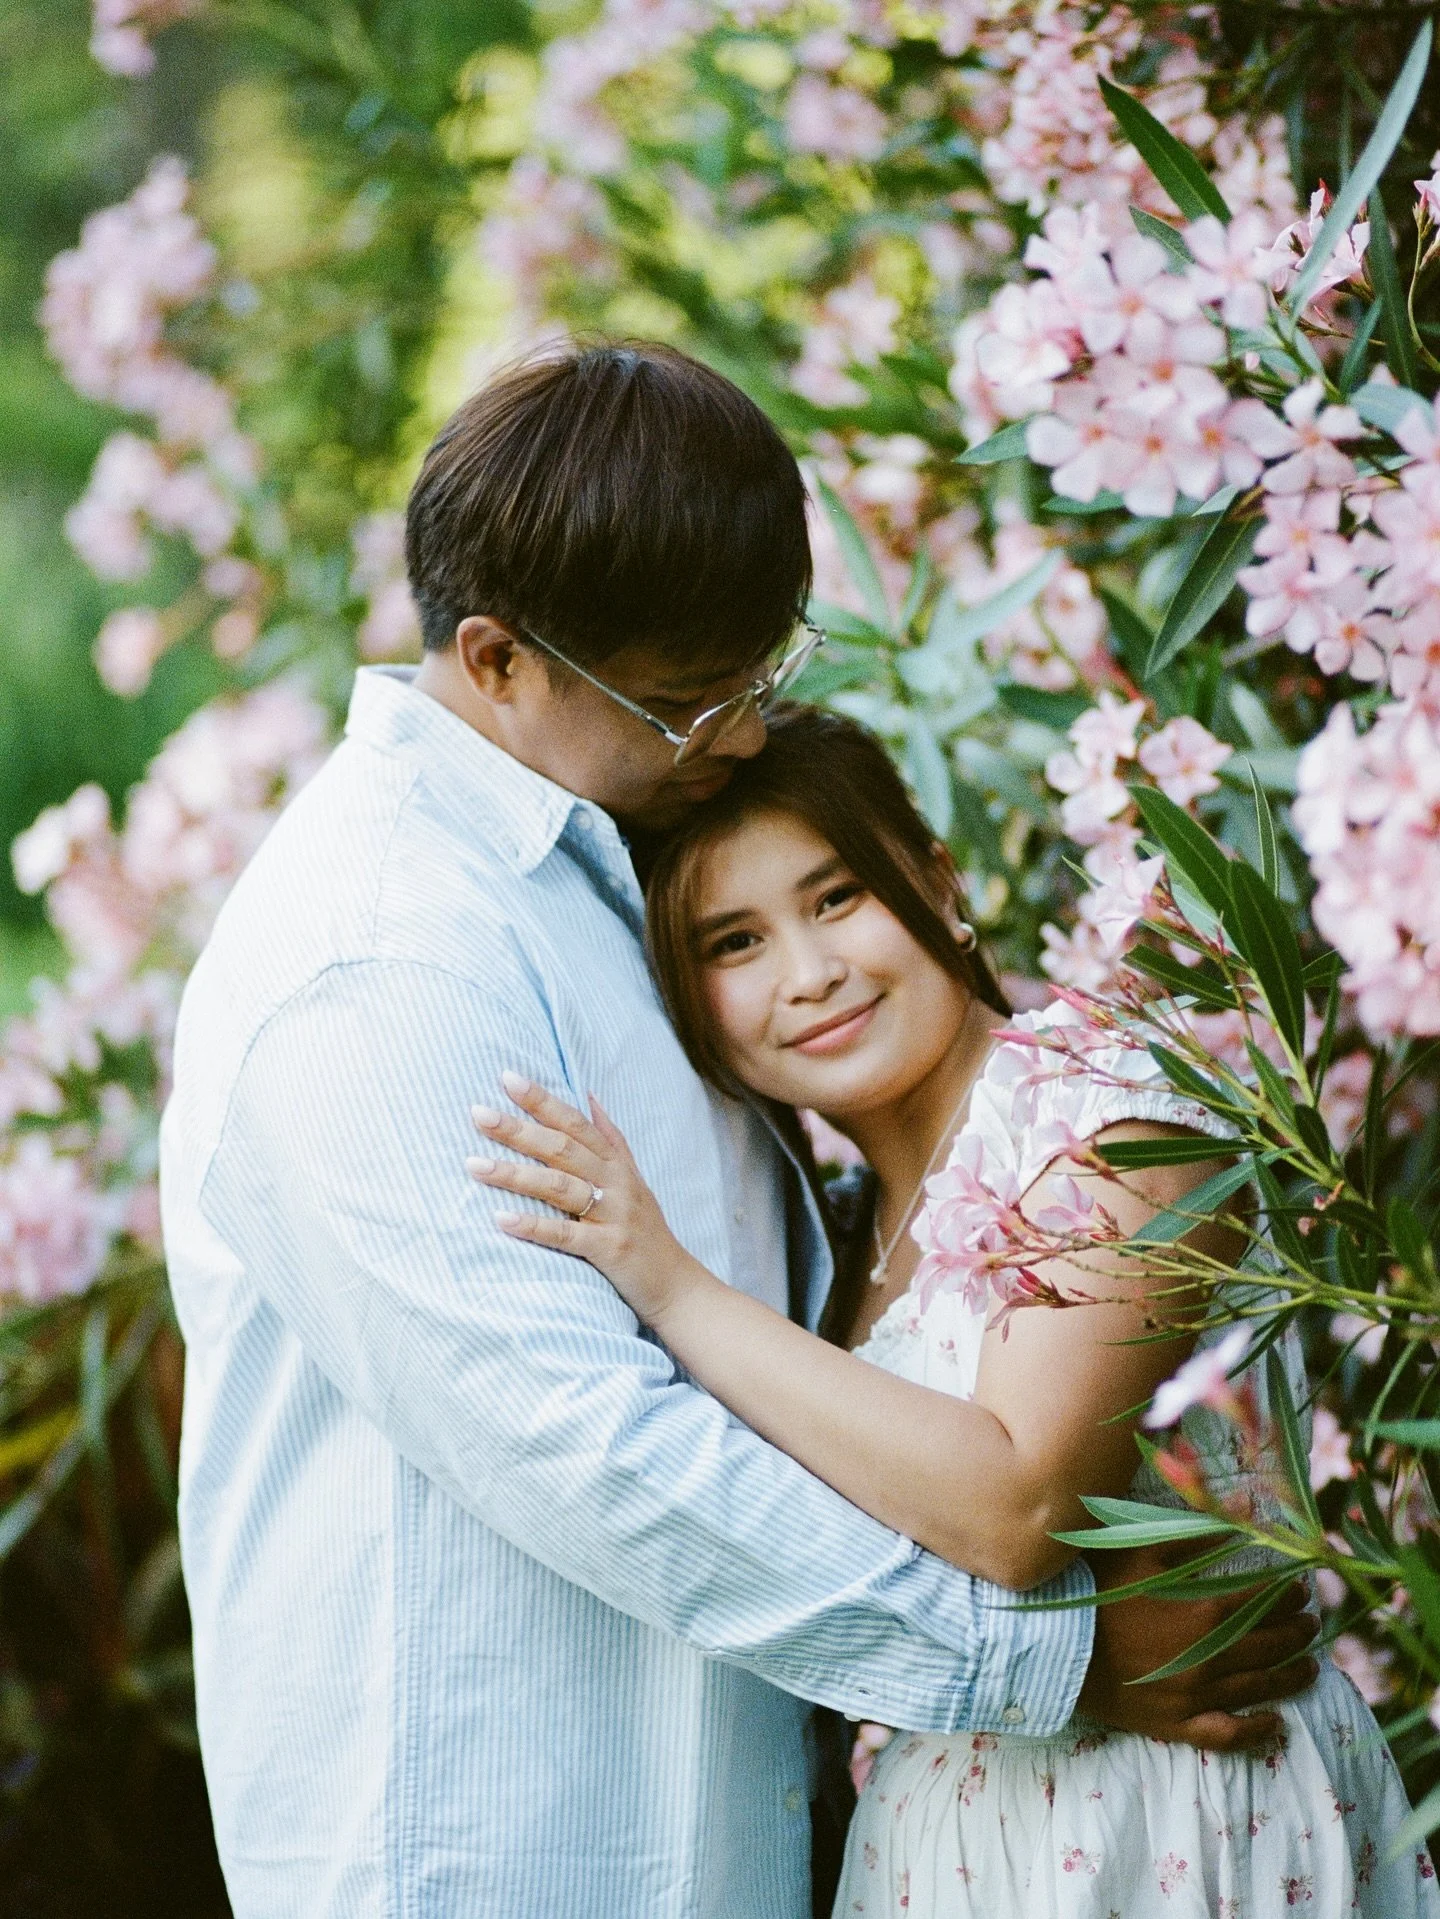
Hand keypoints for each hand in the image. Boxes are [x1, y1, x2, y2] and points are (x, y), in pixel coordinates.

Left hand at [468, 1073, 694, 1324]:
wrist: (675, 1283)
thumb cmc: (645, 1229)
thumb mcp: (633, 1178)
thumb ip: (610, 1137)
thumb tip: (589, 1095)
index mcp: (616, 1164)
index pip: (574, 1123)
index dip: (542, 1100)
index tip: (506, 1078)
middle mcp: (616, 1183)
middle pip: (562, 1148)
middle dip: (519, 1129)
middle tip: (478, 1114)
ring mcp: (614, 1215)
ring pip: (560, 1187)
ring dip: (515, 1174)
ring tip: (474, 1165)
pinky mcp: (609, 1249)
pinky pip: (566, 1235)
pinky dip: (533, 1226)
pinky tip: (500, 1219)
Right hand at [1076, 1545, 1318, 1752]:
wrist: (1056, 1645)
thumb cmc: (1097, 1590)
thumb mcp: (1143, 1551)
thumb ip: (1198, 1536)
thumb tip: (1242, 1513)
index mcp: (1204, 1612)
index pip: (1263, 1602)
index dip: (1287, 1595)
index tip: (1301, 1588)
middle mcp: (1210, 1657)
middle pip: (1269, 1645)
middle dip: (1296, 1632)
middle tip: (1312, 1623)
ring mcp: (1196, 1696)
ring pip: (1259, 1688)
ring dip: (1291, 1675)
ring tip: (1312, 1667)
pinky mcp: (1177, 1724)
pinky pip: (1227, 1734)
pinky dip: (1256, 1730)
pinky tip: (1277, 1723)